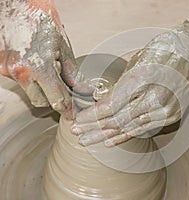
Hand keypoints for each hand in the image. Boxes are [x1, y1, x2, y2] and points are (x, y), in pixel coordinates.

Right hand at [0, 1, 77, 117]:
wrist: (20, 3)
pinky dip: (30, 79)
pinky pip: (19, 81)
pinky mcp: (1, 65)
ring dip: (41, 89)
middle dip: (53, 100)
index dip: (67, 110)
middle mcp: (20, 72)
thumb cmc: (42, 20)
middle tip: (63, 91)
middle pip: (40, 102)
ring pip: (29, 92)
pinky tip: (36, 65)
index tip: (72, 114)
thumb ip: (71, 73)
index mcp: (39, 68)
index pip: (56, 100)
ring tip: (48, 71)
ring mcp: (7, 69)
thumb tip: (81, 89)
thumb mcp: (63, 47)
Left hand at [72, 19, 188, 145]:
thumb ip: (121, 86)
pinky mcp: (171, 116)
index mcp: (142, 80)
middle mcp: (153, 99)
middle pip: (117, 121)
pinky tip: (110, 141)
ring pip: (128, 128)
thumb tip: (103, 101)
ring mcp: (164, 110)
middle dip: (94, 128)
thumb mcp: (137, 62)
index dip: (92, 116)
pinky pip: (143, 130)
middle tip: (77, 133)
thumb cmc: (165, 50)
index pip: (110, 107)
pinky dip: (125, 135)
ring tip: (88, 140)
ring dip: (106, 135)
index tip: (78, 120)